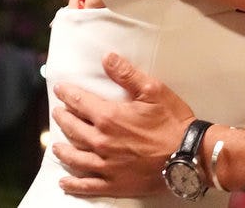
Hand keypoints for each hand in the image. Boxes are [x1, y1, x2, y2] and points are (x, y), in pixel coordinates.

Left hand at [51, 52, 195, 196]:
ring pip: (75, 158)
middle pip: (73, 129)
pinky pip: (87, 185)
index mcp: (109, 117)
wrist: (188, 155)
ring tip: (56, 146)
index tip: (60, 90)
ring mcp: (106, 165)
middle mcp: (101, 142)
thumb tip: (107, 58)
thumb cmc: (172, 122)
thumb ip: (127, 74)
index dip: (68, 94)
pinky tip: (64, 182)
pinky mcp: (114, 184)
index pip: (80, 102)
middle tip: (57, 113)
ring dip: (63, 151)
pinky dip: (73, 184)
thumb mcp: (152, 90)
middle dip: (63, 119)